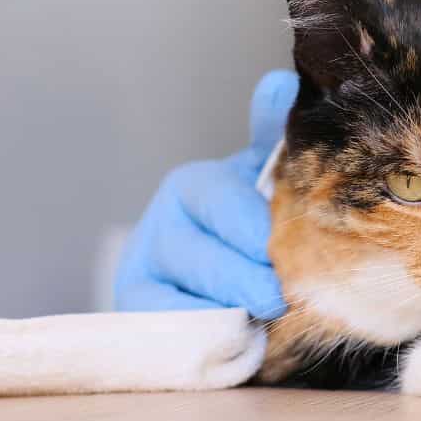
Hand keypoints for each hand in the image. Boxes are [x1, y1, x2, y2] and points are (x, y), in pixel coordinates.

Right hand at [113, 69, 298, 318]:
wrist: (221, 279)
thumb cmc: (248, 224)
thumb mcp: (261, 179)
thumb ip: (272, 135)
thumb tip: (280, 80)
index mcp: (192, 186)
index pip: (220, 201)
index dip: (249, 227)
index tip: (273, 245)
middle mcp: (162, 227)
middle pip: (202, 256)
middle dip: (245, 277)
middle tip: (280, 295)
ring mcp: (145, 274)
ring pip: (184, 296)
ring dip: (226, 309)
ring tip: (261, 319)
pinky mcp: (140, 318)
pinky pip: (168, 330)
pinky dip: (201, 336)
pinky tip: (233, 340)